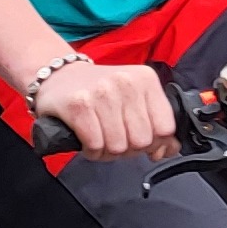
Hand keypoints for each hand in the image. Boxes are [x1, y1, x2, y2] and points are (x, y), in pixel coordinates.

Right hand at [36, 56, 176, 159]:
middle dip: (129, 149)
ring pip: (119, 146)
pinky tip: (87, 141)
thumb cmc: (99, 91)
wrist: (59, 75)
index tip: (140, 141)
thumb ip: (156, 124)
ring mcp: (102, 92)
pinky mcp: (78, 105)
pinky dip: (92, 151)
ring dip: (107, 152)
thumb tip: (167, 150)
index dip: (154, 143)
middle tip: (116, 140)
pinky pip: (96, 145)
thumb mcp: (134, 98)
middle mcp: (126, 82)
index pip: (166, 128)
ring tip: (100, 140)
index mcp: (146, 79)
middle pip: (142, 141)